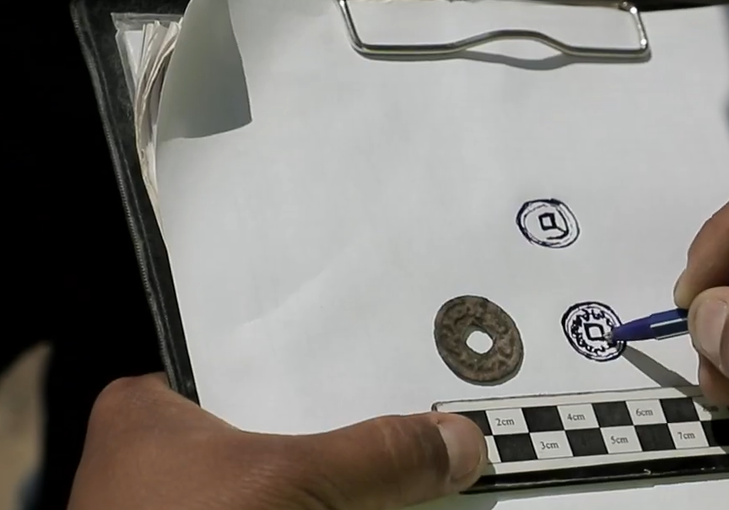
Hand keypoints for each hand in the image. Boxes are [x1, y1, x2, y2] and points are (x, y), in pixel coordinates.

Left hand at [68, 373, 485, 509]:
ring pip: (291, 481)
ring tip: (421, 459)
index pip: (256, 358)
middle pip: (282, 422)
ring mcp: (192, 509)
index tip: (395, 352)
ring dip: (348, 482)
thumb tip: (461, 442)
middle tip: (425, 409)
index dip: (329, 356)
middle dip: (350, 425)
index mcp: (149, 410)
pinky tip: (390, 507)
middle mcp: (161, 457)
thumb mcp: (291, 484)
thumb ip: (377, 455)